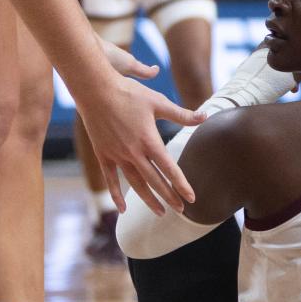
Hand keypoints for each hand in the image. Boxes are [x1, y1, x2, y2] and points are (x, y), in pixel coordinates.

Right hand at [79, 70, 202, 215]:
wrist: (95, 89)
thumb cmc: (129, 92)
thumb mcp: (158, 102)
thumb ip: (182, 114)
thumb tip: (205, 116)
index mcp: (149, 140)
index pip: (169, 168)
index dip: (181, 184)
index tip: (192, 198)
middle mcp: (133, 152)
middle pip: (154, 180)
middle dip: (169, 197)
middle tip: (181, 210)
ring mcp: (116, 155)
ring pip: (135, 183)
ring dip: (148, 199)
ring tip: (160, 212)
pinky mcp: (103, 154)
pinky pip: (110, 179)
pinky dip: (116, 195)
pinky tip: (122, 209)